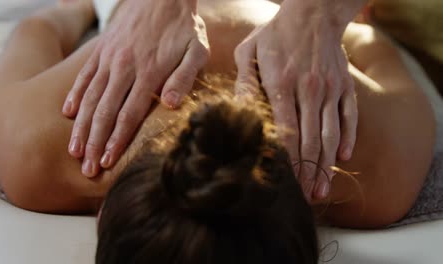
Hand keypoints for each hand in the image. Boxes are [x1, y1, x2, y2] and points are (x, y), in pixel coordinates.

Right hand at [62, 0, 209, 176]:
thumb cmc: (184, 27)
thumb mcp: (196, 50)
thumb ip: (184, 77)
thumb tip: (169, 104)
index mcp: (148, 72)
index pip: (128, 114)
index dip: (117, 141)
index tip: (107, 162)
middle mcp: (124, 68)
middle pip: (105, 112)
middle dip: (95, 143)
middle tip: (87, 168)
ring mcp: (109, 58)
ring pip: (90, 97)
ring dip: (81, 126)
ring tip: (74, 151)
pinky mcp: (101, 49)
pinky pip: (83, 75)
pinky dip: (74, 95)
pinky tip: (68, 114)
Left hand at [234, 0, 358, 201]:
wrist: (314, 12)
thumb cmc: (276, 33)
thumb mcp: (249, 51)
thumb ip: (243, 82)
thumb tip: (238, 110)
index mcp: (281, 84)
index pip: (285, 130)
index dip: (285, 160)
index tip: (283, 182)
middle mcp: (308, 89)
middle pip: (309, 139)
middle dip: (306, 171)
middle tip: (303, 196)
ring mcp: (330, 88)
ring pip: (331, 134)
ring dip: (326, 165)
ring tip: (321, 189)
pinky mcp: (345, 86)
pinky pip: (350, 117)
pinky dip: (348, 138)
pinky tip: (343, 158)